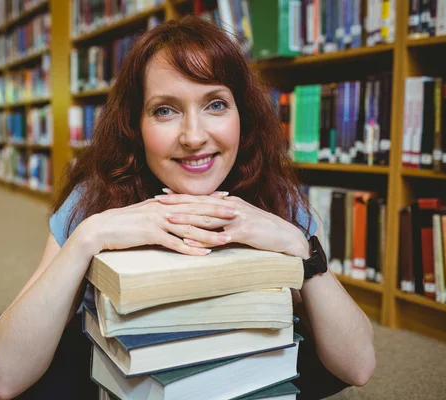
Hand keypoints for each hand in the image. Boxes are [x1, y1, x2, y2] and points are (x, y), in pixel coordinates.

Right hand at [72, 194, 239, 256]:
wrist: (101, 228)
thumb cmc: (123, 223)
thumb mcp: (144, 213)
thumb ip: (161, 212)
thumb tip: (174, 213)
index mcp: (163, 203)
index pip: (193, 201)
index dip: (212, 201)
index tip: (230, 200)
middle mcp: (163, 209)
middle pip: (196, 211)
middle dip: (218, 213)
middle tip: (238, 214)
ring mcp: (157, 221)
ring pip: (189, 228)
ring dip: (210, 234)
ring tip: (228, 238)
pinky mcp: (150, 234)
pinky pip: (174, 243)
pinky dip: (190, 249)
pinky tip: (204, 255)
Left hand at [155, 193, 309, 258]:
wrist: (287, 237)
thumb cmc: (263, 229)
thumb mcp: (242, 216)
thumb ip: (225, 213)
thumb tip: (208, 210)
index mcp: (229, 202)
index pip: (201, 197)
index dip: (181, 196)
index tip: (162, 195)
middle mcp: (231, 206)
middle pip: (200, 203)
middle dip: (178, 202)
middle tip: (158, 202)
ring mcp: (238, 218)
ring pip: (208, 218)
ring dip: (187, 218)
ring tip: (169, 220)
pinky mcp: (245, 232)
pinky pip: (221, 235)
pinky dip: (205, 238)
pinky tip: (191, 240)